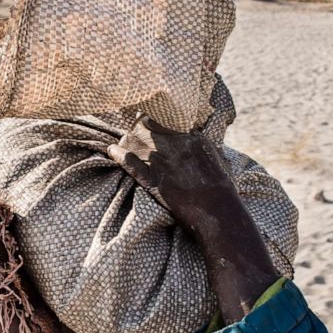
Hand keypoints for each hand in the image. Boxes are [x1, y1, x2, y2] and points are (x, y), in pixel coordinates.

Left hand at [108, 118, 278, 322]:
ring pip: (135, 141)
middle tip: (134, 136)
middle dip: (138, 130)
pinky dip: (118, 155)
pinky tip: (110, 150)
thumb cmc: (222, 192)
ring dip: (128, 143)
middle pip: (146, 126)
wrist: (218, 214)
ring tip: (123, 146)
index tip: (149, 125)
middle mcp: (176, 145)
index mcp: (193, 138)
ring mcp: (163, 162)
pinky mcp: (154, 180)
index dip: (154, 122)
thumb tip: (198, 137)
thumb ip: (205, 146)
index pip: (165, 118)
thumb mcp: (218, 160)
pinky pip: (129, 162)